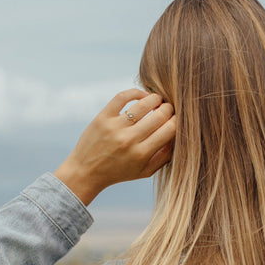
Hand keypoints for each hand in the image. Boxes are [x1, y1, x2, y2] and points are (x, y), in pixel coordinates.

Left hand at [54, 89, 175, 204]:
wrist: (86, 172)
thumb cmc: (118, 172)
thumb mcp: (144, 172)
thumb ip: (164, 157)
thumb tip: (179, 136)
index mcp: (142, 154)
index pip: (170, 130)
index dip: (178, 121)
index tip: (176, 120)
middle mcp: (129, 140)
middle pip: (160, 115)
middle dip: (169, 109)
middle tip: (168, 110)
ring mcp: (115, 127)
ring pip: (144, 103)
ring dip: (156, 99)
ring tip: (158, 101)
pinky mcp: (103, 117)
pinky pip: (123, 96)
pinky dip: (137, 92)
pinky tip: (143, 96)